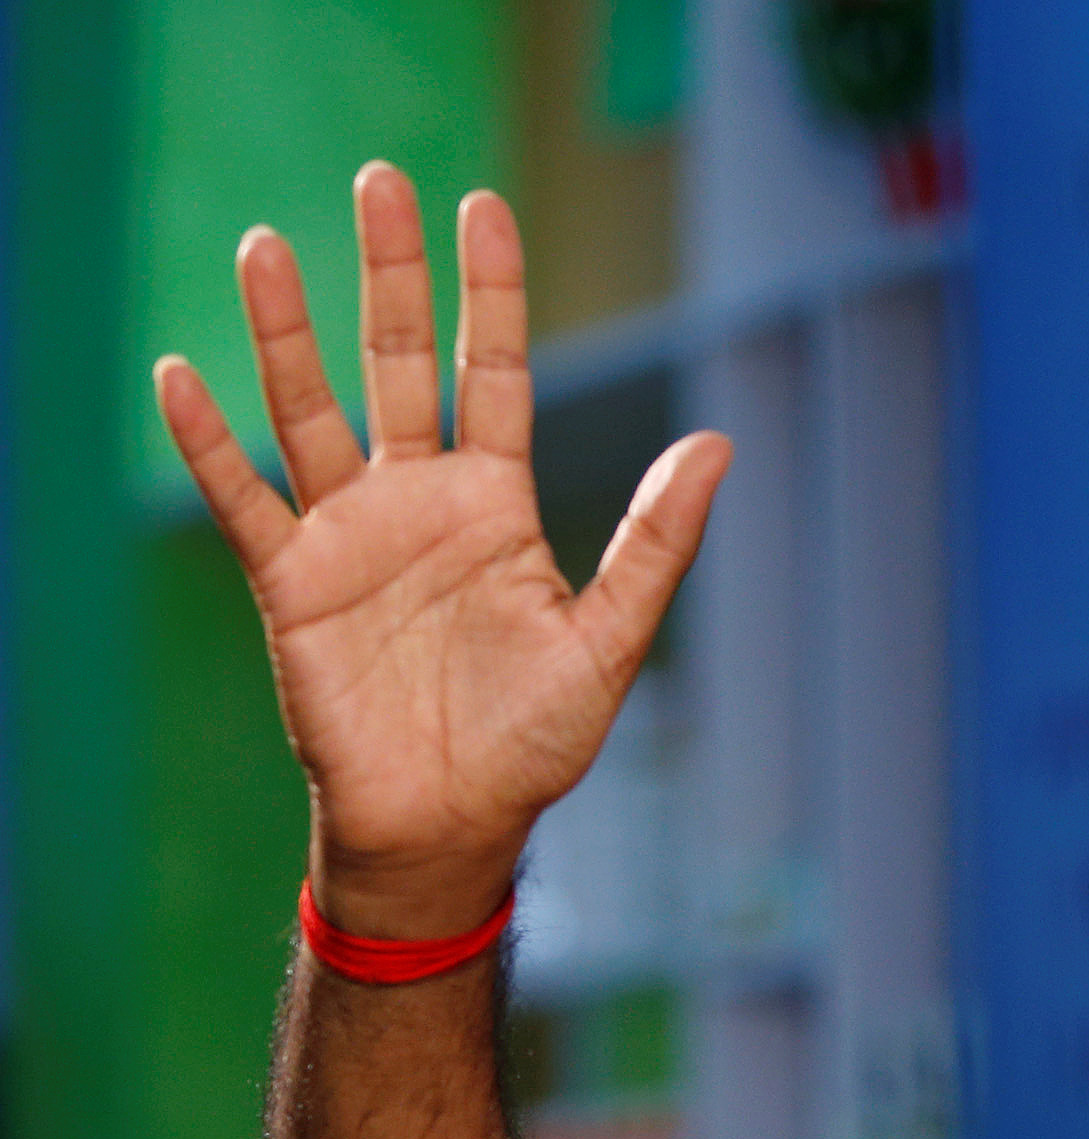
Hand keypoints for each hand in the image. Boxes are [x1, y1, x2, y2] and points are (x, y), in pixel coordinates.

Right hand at [156, 163, 730, 935]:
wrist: (451, 823)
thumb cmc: (533, 739)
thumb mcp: (609, 638)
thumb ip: (656, 542)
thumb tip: (719, 445)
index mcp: (495, 504)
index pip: (492, 372)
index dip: (489, 293)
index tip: (482, 207)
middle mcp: (417, 501)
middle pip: (399, 363)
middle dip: (390, 276)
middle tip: (379, 179)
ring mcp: (348, 535)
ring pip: (309, 410)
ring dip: (287, 332)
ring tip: (268, 244)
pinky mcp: (289, 583)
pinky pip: (241, 500)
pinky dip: (209, 443)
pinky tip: (183, 376)